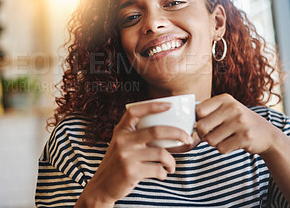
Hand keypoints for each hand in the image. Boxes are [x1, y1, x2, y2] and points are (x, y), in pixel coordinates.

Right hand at [77, 101, 192, 205]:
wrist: (102, 185)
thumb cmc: (118, 162)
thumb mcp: (121, 143)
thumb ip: (136, 135)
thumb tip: (166, 129)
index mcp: (120, 130)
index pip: (135, 111)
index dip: (153, 106)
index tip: (169, 105)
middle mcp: (122, 141)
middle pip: (156, 131)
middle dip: (177, 134)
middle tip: (187, 139)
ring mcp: (126, 156)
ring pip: (161, 153)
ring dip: (172, 162)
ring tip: (171, 166)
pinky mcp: (131, 172)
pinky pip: (157, 170)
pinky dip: (164, 173)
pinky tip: (162, 174)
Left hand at [195, 94, 277, 154]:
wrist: (266, 133)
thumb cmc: (238, 121)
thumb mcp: (226, 109)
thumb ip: (208, 111)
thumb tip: (185, 120)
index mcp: (225, 99)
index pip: (198, 110)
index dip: (197, 120)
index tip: (203, 123)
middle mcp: (233, 108)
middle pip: (201, 126)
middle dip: (202, 134)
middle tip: (209, 135)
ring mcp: (240, 123)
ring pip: (210, 140)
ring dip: (214, 143)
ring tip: (224, 138)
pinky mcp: (245, 137)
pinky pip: (222, 148)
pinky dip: (224, 148)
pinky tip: (232, 143)